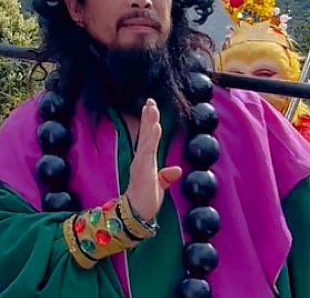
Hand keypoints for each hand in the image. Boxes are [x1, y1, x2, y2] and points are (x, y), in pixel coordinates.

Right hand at [124, 98, 181, 220]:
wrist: (137, 213)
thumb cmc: (146, 201)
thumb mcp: (160, 187)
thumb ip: (166, 177)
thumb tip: (176, 170)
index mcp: (145, 161)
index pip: (148, 138)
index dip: (150, 123)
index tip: (151, 108)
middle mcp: (142, 158)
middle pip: (146, 133)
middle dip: (148, 117)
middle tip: (150, 100)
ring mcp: (142, 162)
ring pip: (147, 137)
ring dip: (150, 122)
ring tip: (151, 107)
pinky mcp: (144, 168)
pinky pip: (148, 149)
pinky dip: (152, 137)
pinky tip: (156, 127)